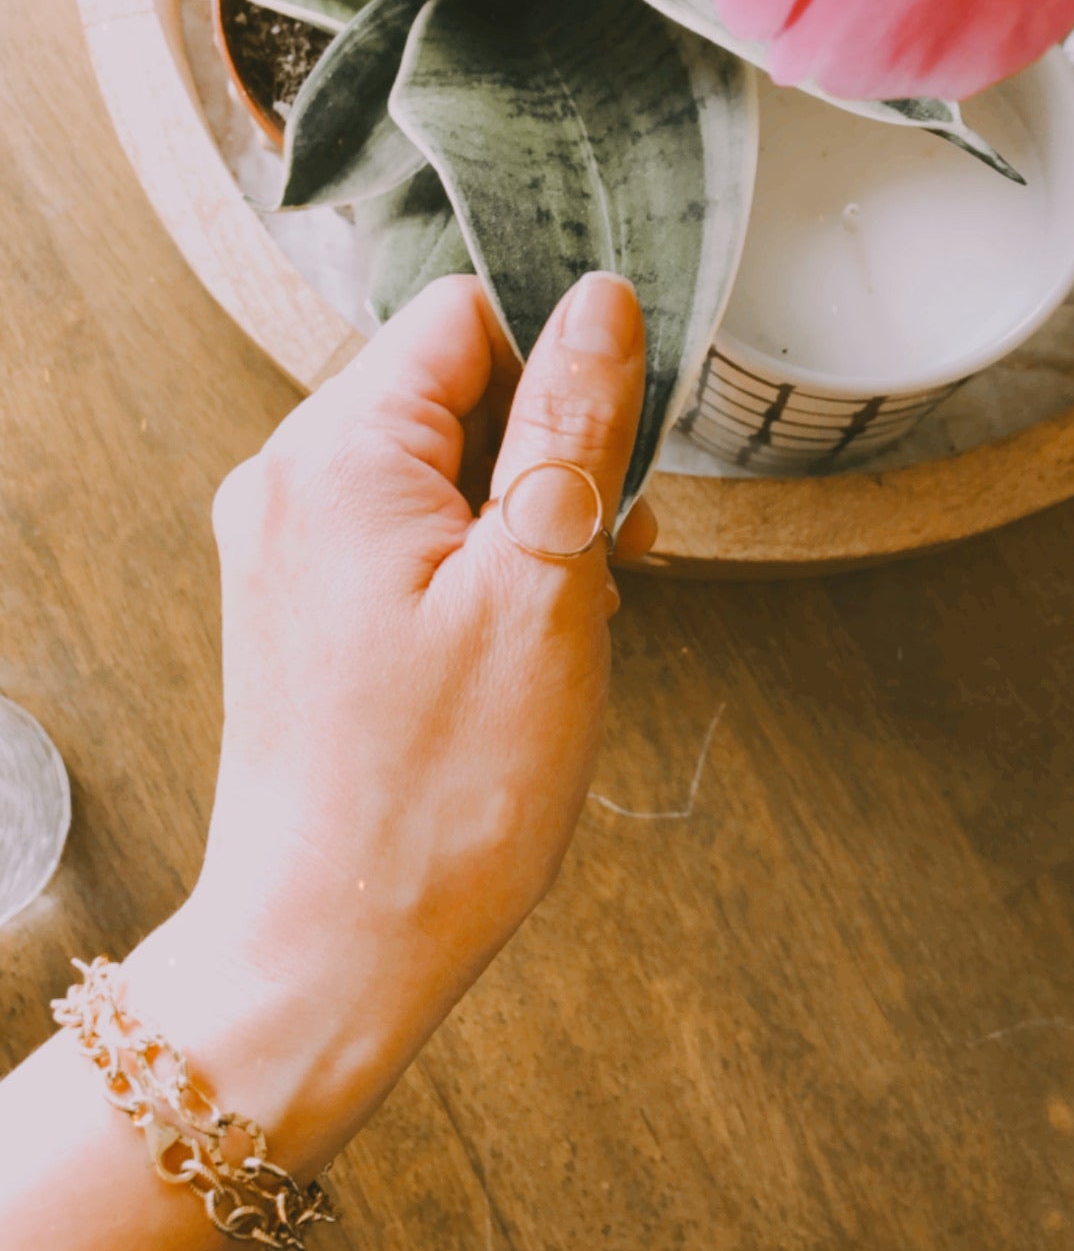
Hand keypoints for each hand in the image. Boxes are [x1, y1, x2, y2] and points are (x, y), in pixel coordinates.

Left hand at [125, 274, 654, 1175]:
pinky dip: (474, 571)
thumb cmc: (438, 793)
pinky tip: (511, 649)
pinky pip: (405, 536)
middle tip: (599, 568)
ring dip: (519, 525)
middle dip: (545, 463)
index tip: (612, 461)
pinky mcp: (299, 605)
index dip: (561, 372)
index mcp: (334, 454)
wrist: (333, 948)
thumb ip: (572, 425)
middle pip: (453, 393)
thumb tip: (601, 302)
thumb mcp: (542, 588)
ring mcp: (285, 546)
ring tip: (558, 627)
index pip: (466, 320)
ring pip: (439, 470)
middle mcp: (288, 481)